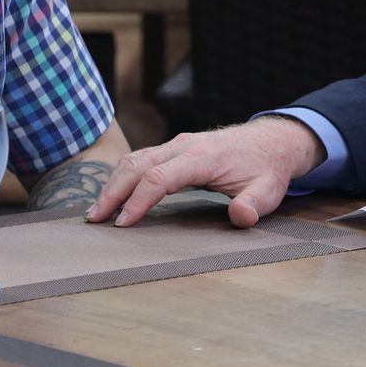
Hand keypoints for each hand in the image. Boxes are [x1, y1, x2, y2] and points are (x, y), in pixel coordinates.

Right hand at [84, 117, 325, 228]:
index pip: (159, 178)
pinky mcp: (174, 149)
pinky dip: (123, 177)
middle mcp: (184, 146)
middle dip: (112, 192)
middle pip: (137, 164)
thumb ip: (254, 205)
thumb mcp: (269, 191)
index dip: (138, 201)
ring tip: (96, 212)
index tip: (122, 224)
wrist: (271, 142)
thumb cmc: (266, 170)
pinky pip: (141, 159)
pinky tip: (114, 196)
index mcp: (202, 157)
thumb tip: (241, 217)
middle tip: (94, 219)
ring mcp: (177, 145)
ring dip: (113, 184)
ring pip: (135, 159)